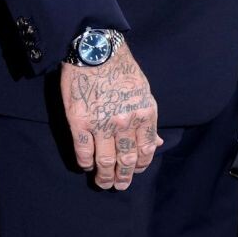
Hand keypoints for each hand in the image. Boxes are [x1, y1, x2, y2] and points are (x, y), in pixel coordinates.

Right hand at [60, 45, 161, 189]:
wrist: (95, 50)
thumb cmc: (121, 69)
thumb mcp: (143, 91)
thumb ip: (148, 120)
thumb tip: (157, 143)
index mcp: (145, 113)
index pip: (146, 150)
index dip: (140, 165)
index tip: (135, 171)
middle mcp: (126, 122)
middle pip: (126, 160)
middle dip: (123, 178)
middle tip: (119, 186)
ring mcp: (102, 124)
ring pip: (105, 161)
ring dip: (104, 176)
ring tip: (103, 183)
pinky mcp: (80, 122)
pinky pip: (83, 152)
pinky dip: (85, 163)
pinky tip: (85, 165)